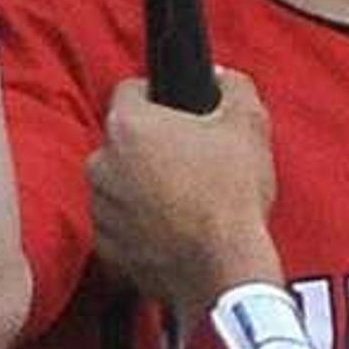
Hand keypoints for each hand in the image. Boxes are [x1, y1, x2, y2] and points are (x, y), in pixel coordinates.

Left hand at [89, 74, 281, 309]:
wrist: (223, 270)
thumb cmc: (231, 196)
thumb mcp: (249, 123)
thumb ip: (232, 86)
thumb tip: (220, 79)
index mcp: (126, 126)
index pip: (130, 90)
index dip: (158, 96)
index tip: (178, 111)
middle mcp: (100, 165)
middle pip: (123, 140)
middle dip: (151, 145)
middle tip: (192, 159)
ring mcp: (100, 209)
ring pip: (119, 183)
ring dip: (143, 186)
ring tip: (186, 198)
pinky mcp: (106, 248)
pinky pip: (120, 224)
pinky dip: (140, 224)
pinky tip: (175, 228)